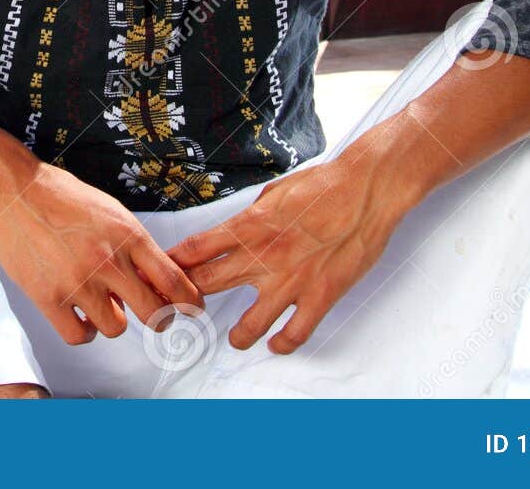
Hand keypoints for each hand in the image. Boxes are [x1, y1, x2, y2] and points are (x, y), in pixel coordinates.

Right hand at [0, 162, 204, 345]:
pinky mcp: (48, 297)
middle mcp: (107, 260)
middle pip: (154, 312)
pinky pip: (79, 335)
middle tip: (155, 317)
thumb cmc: (59, 196)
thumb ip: (132, 245)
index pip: (173, 280)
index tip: (192, 308)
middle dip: (159, 319)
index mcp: (128, 234)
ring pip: (116, 327)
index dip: (189, 301)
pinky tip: (81, 319)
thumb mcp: (109, 211)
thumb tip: (150, 279)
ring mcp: (78, 281)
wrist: (13, 191)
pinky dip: (84, 332)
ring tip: (101, 305)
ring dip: (113, 320)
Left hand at [165, 157, 410, 353]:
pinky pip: (294, 333)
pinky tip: (277, 344)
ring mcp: (291, 281)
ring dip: (236, 335)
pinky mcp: (320, 296)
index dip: (173, 265)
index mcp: (249, 226)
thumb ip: (250, 219)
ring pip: (248, 325)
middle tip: (186, 309)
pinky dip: (282, 344)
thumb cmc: (323, 185)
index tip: (163, 274)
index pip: (195, 250)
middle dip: (189, 299)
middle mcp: (264, 256)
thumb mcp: (273, 194)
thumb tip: (232, 233)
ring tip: (235, 338)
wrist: (367, 189)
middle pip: (208, 284)